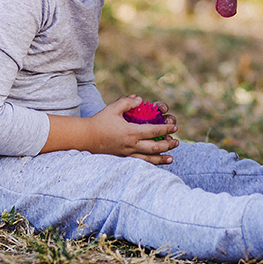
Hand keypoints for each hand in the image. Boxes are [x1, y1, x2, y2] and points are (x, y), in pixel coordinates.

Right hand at [43, 95, 177, 163]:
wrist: (85, 137)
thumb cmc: (100, 121)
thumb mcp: (113, 108)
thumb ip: (127, 102)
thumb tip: (140, 99)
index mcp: (131, 132)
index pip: (154, 131)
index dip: (166, 129)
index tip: (175, 128)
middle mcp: (131, 144)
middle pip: (155, 147)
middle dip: (168, 145)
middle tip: (177, 142)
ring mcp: (127, 153)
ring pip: (148, 159)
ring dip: (161, 158)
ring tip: (171, 158)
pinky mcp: (122, 158)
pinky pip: (138, 162)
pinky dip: (149, 164)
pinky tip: (155, 164)